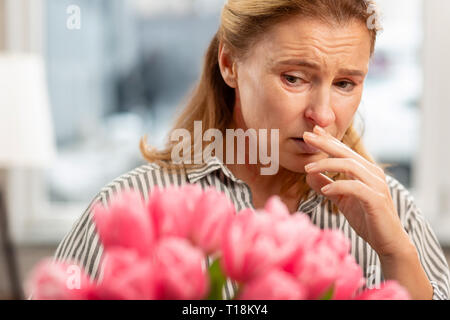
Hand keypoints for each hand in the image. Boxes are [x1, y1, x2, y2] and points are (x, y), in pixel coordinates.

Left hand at [303, 125, 411, 257]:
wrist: (388, 241)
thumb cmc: (366, 218)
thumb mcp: (342, 200)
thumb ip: (328, 186)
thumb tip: (308, 174)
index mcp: (365, 171)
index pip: (344, 151)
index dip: (328, 140)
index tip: (312, 131)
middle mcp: (372, 173)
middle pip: (346, 153)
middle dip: (325, 143)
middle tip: (306, 136)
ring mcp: (376, 185)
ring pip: (350, 165)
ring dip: (327, 164)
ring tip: (308, 168)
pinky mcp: (376, 199)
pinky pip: (355, 187)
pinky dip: (338, 185)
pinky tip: (324, 190)